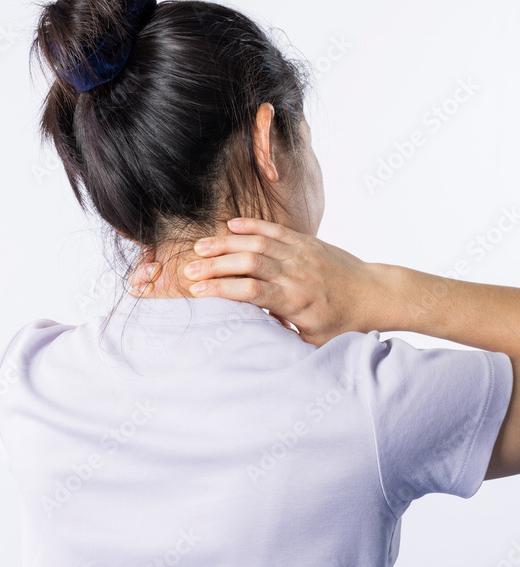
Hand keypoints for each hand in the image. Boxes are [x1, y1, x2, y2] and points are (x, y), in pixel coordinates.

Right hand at [129, 217, 394, 346]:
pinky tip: (229, 227)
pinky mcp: (306, 242)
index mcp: (295, 301)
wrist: (377, 294)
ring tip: (200, 247)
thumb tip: (250, 334)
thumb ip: (281, 332)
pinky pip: (274, 230)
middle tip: (189, 270)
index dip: (221, 289)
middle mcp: (296, 274)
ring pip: (257, 243)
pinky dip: (250, 227)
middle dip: (215, 265)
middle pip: (248, 263)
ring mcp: (301, 254)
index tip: (197, 292)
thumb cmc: (344, 323)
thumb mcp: (312, 339)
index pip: (250, 291)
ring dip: (225, 244)